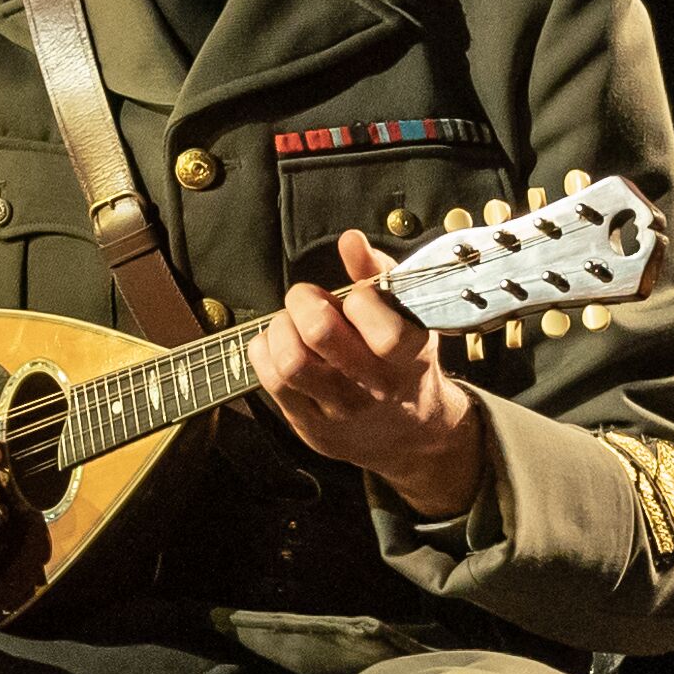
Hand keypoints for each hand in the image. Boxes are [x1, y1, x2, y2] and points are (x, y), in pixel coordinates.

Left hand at [250, 231, 484, 518]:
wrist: (409, 433)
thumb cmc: (403, 362)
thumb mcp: (408, 317)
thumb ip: (379, 273)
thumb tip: (350, 240)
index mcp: (408, 358)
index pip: (384, 329)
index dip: (362, 300)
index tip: (359, 296)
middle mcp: (374, 388)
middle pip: (320, 334)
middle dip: (304, 300)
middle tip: (309, 299)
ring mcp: (339, 411)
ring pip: (289, 362)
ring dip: (280, 328)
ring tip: (292, 324)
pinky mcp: (309, 425)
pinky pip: (270, 379)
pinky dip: (265, 349)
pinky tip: (280, 344)